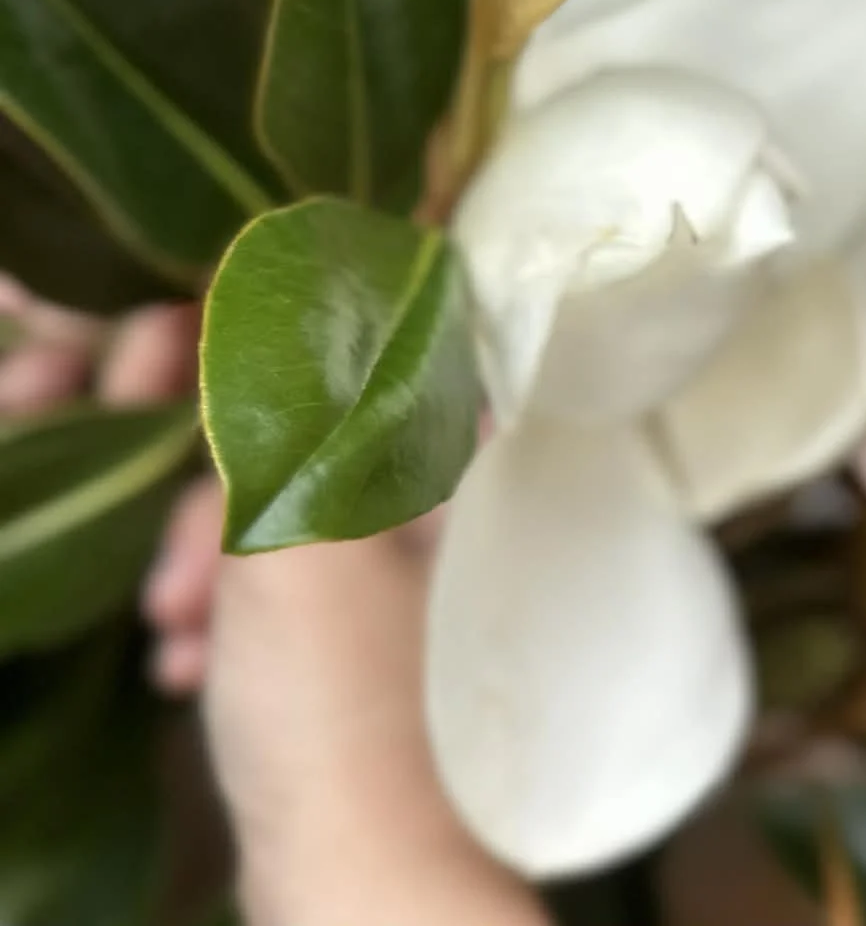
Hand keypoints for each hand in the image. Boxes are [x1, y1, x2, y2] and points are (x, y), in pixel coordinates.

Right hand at [2, 281, 540, 922]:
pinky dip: (220, 607)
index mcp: (443, 442)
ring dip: (201, 551)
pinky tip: (187, 662)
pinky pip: (267, 573)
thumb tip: (263, 271)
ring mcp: (393, 556)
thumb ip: (275, 396)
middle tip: (168, 545)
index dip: (238, 323)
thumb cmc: (340, 701)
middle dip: (199, 468)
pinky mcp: (350, 628)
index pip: (349, 320)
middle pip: (294, 411)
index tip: (151, 361)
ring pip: (266, 496)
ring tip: (181, 622)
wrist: (358, 875)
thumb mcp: (294, 528)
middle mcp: (434, 484)